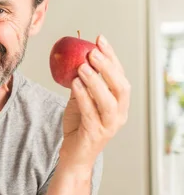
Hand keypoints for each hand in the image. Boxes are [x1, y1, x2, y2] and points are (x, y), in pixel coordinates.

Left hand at [61, 35, 130, 166]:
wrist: (74, 155)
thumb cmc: (79, 125)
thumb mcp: (81, 99)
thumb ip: (82, 82)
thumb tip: (75, 57)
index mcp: (119, 102)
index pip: (119, 75)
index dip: (111, 56)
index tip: (100, 39)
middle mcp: (119, 113)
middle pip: (120, 87)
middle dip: (107, 67)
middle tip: (92, 53)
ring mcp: (109, 125)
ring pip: (109, 101)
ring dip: (96, 81)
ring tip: (82, 67)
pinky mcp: (95, 134)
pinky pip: (91, 112)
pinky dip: (83, 96)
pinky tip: (74, 84)